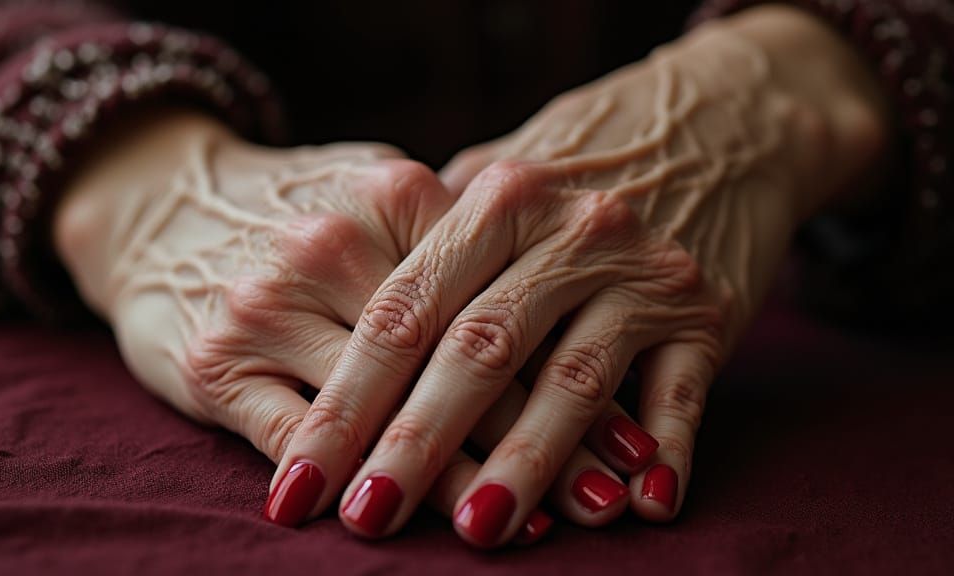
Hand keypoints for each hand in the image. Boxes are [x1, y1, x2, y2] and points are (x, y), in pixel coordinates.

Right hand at [52, 109, 638, 539]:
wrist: (164, 206)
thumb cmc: (301, 213)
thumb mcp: (382, 199)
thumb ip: (462, 248)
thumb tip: (570, 324)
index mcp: (394, 195)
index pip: (500, 301)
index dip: (569, 372)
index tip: (629, 437)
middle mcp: (332, 245)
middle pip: (452, 359)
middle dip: (535, 439)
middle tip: (602, 500)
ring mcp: (268, 305)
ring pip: (381, 408)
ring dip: (458, 477)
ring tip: (525, 527)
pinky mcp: (213, 363)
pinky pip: (300, 440)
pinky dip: (355, 485)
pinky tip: (396, 522)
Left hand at [272, 5, 886, 546]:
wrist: (715, 128)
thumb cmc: (578, 171)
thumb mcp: (500, 185)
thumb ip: (430, 250)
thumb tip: (348, 343)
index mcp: (499, 199)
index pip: (405, 310)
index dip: (348, 399)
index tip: (302, 477)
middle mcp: (570, 230)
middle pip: (479, 349)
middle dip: (417, 442)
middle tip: (365, 517)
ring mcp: (642, 271)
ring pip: (574, 381)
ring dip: (526, 464)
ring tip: (476, 530)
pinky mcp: (708, 311)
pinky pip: (682, 395)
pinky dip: (663, 453)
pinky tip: (639, 510)